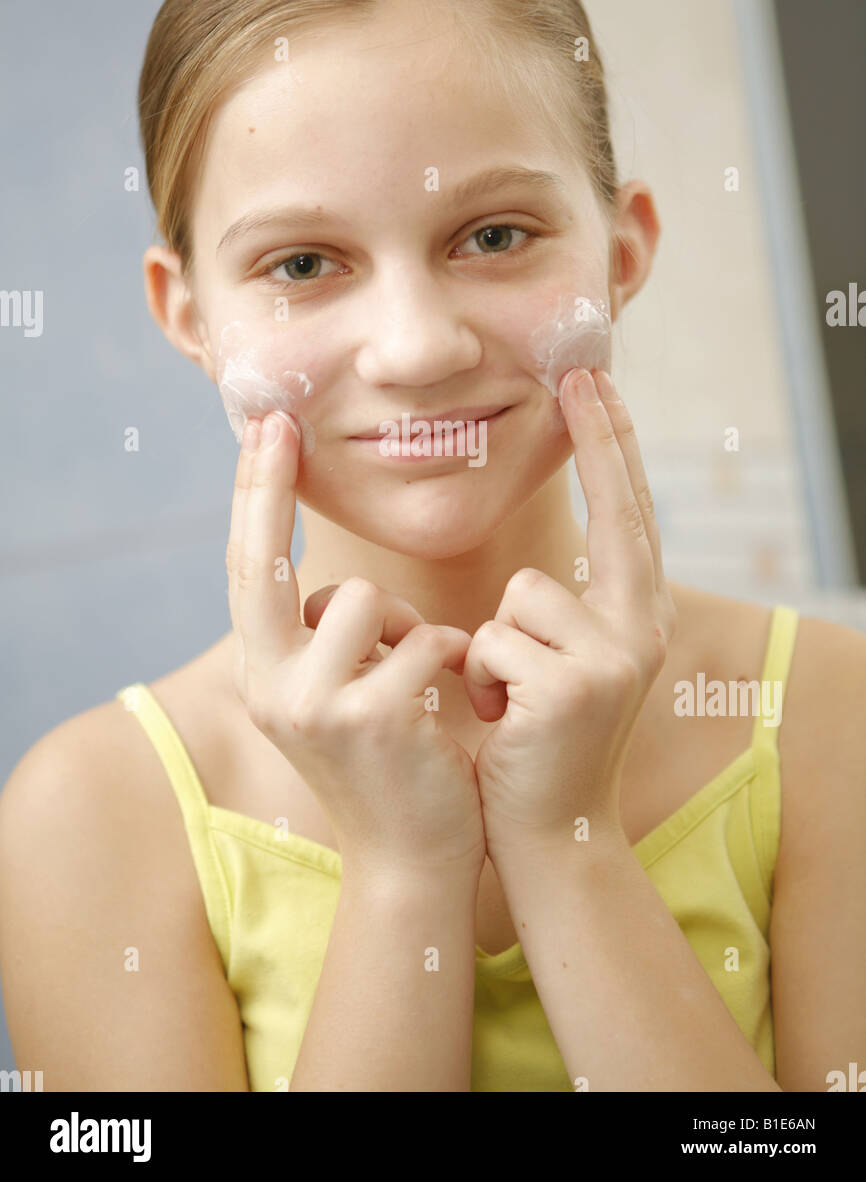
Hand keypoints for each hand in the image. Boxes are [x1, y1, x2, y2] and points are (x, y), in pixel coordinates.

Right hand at [226, 410, 486, 884]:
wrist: (418, 859)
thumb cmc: (395, 762)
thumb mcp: (344, 695)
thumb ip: (332, 643)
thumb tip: (340, 588)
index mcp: (263, 675)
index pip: (246, 572)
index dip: (252, 499)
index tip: (262, 429)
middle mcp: (267, 688)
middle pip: (260, 566)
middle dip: (265, 486)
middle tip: (277, 420)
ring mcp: (309, 706)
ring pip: (367, 597)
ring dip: (412, 625)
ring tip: (425, 675)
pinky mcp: (366, 719)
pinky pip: (424, 640)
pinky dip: (452, 660)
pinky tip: (454, 705)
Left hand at [462, 368, 676, 861]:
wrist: (550, 833)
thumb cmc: (535, 741)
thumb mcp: (555, 665)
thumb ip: (554, 612)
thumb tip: (527, 570)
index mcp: (636, 620)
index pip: (627, 517)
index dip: (613, 449)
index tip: (596, 385)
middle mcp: (644, 630)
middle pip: (615, 516)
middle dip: (599, 437)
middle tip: (582, 367)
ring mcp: (618, 658)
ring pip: (521, 593)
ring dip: (495, 646)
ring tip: (511, 698)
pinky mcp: (577, 686)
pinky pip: (495, 640)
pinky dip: (482, 679)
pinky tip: (505, 721)